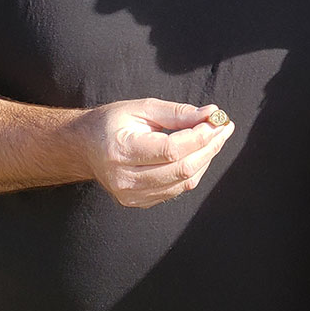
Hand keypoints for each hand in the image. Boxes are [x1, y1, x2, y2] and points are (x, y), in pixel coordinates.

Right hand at [76, 99, 233, 207]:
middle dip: (209, 147)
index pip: (171, 149)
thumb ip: (177, 112)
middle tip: (224, 128)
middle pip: (181, 169)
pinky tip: (198, 153)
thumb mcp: (141, 108)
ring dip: (205, 159)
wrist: (85, 147)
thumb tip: (211, 115)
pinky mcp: (139, 202)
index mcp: (121, 150)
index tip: (218, 121)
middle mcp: (124, 178)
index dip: (200, 136)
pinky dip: (193, 170)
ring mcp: (131, 195)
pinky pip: (177, 189)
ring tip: (215, 137)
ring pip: (183, 182)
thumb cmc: (112, 123)